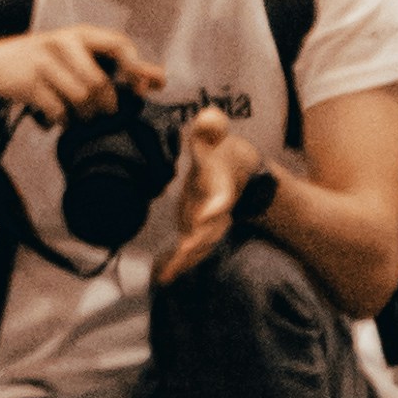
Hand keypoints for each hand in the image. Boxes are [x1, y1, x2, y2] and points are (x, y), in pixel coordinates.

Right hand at [0, 16, 148, 122]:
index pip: (119, 45)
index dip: (135, 69)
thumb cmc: (50, 60)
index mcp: (83, 34)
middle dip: (106, 105)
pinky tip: (62, 120)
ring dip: (85, 116)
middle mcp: (64, 42)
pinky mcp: (28, 82)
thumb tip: (160, 79)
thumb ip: (121, 65)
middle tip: (104, 113)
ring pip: (79, 98)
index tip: (142, 91)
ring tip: (83, 117)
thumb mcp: (83, 54)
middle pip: (98, 82)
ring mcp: (44, 61)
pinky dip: (64, 121)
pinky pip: (58, 110)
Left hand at [150, 103, 251, 284]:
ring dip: (186, 260)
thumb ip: (211, 129)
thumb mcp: (217, 137)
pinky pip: (189, 251)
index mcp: (221, 189)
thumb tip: (206, 118)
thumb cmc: (222, 153)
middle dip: (200, 242)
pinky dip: (178, 265)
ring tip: (169, 274)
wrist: (234, 172)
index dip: (215, 208)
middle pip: (212, 230)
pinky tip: (164, 279)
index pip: (221, 199)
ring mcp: (207, 224)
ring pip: (200, 246)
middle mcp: (217, 212)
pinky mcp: (196, 231)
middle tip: (186, 252)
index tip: (207, 215)